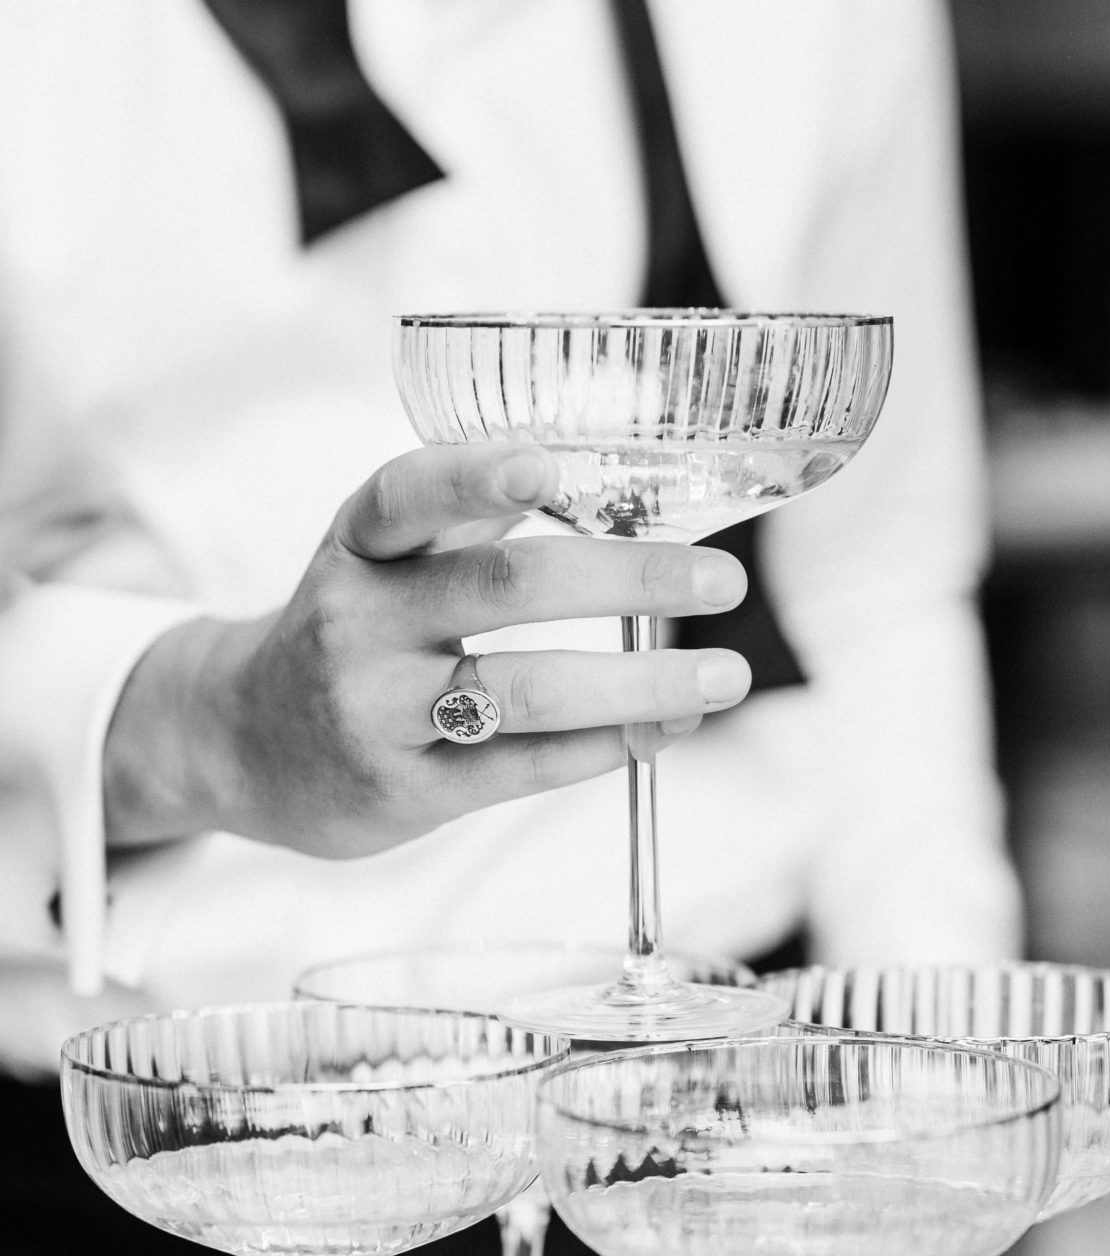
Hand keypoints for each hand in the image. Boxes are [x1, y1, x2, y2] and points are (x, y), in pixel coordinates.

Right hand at [104, 443, 750, 856]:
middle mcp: (359, 621)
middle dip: (627, 577)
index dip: (475, 477)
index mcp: (359, 545)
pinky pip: (522, 766)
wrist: (241, 741)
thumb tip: (625, 495)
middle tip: (721, 578)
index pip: (408, 496)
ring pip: (524, 690)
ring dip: (639, 684)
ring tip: (722, 677)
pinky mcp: (403, 788)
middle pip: (501, 587)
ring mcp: (377, 710)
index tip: (548, 467)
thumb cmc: (353, 629)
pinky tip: (664, 728)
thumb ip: (478, 521)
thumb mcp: (384, 559)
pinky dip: (607, 744)